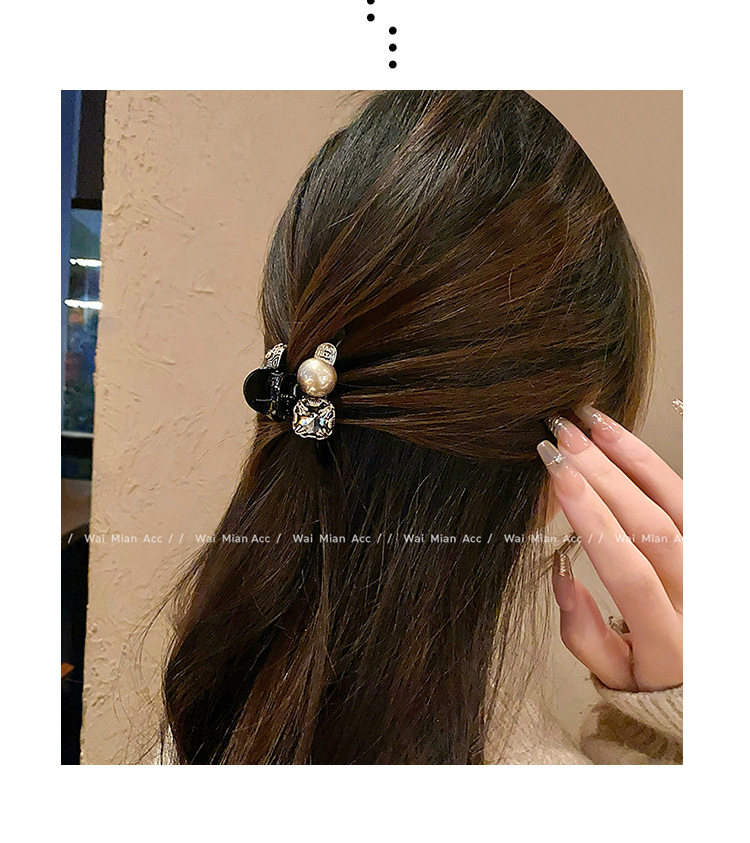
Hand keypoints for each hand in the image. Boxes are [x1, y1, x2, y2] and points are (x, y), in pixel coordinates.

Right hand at [537, 407, 682, 691]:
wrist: (706, 672)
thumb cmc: (652, 672)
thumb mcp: (613, 674)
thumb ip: (583, 634)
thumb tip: (563, 576)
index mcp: (666, 637)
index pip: (628, 569)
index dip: (592, 519)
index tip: (557, 477)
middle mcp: (697, 596)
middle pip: (649, 526)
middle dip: (599, 475)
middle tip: (559, 438)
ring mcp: (709, 562)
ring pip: (673, 501)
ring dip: (626, 457)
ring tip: (587, 424)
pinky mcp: (710, 540)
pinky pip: (685, 493)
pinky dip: (648, 461)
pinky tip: (616, 437)